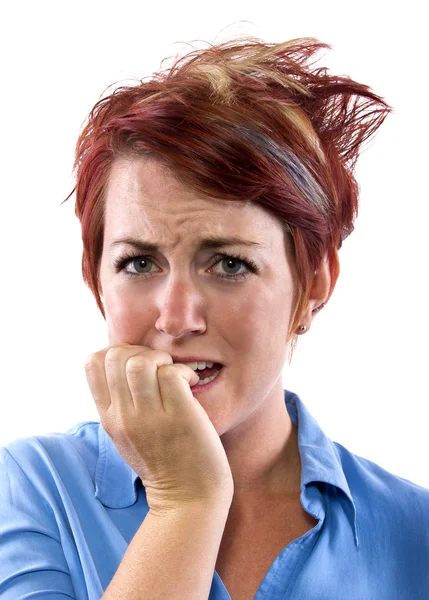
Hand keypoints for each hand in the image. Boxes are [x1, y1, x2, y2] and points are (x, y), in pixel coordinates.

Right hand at [84, 343, 233, 514]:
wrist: (188, 498)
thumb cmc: (162, 461)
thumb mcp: (126, 434)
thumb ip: (120, 403)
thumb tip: (124, 363)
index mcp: (108, 417)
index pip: (92, 363)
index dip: (115, 351)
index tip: (136, 363)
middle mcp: (123, 416)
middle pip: (115, 356)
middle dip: (139, 350)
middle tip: (158, 368)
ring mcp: (150, 417)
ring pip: (141, 362)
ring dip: (160, 359)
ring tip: (173, 374)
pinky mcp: (178, 417)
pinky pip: (172, 374)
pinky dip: (183, 371)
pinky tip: (190, 382)